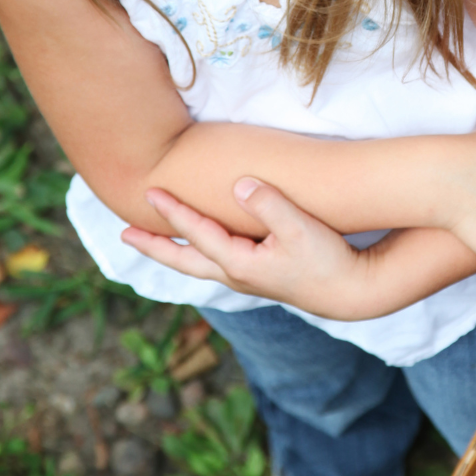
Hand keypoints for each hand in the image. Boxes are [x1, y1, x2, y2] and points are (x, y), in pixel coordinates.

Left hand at [120, 179, 367, 318]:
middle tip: (124, 235)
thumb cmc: (328, 260)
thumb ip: (269, 204)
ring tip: (153, 240)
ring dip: (173, 251)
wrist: (352, 291)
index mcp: (240, 263)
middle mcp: (237, 275)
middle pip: (184, 260)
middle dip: (153, 246)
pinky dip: (198, 253)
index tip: (150, 193)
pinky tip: (202, 247)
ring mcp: (248, 279)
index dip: (173, 212)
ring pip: (198, 264)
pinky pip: (216, 263)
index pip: (197, 233)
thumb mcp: (300, 228)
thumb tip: (240, 184)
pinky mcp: (260, 277)